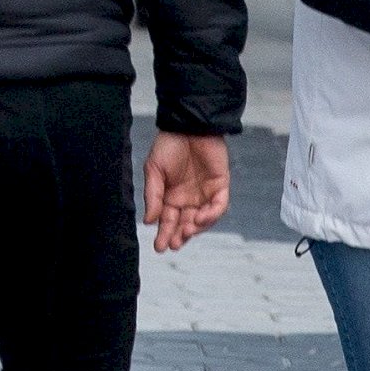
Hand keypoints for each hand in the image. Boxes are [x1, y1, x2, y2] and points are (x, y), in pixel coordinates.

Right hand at [142, 131, 230, 252]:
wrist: (188, 124)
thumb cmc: (169, 144)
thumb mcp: (154, 170)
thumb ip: (153, 195)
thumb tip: (149, 221)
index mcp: (171, 197)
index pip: (168, 221)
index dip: (164, 234)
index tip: (159, 247)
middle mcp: (188, 199)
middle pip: (185, 224)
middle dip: (179, 236)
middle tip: (173, 244)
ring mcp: (205, 194)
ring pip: (203, 220)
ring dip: (196, 228)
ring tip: (185, 232)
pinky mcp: (220, 186)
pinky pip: (219, 206)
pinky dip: (212, 214)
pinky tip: (200, 217)